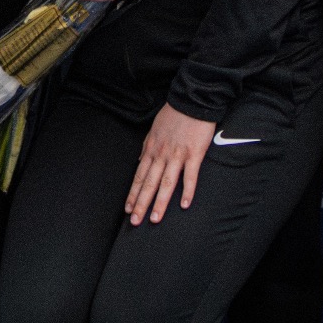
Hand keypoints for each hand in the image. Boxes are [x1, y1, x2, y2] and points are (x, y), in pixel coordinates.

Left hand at [125, 103, 215, 225]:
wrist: (191, 100)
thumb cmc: (173, 114)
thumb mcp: (153, 129)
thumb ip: (146, 147)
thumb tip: (140, 161)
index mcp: (151, 149)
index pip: (139, 176)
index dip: (133, 194)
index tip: (128, 209)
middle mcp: (161, 155)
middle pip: (149, 184)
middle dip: (141, 204)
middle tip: (135, 222)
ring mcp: (178, 155)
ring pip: (166, 183)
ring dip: (159, 202)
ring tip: (154, 219)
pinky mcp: (194, 154)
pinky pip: (190, 176)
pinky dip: (187, 191)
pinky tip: (184, 205)